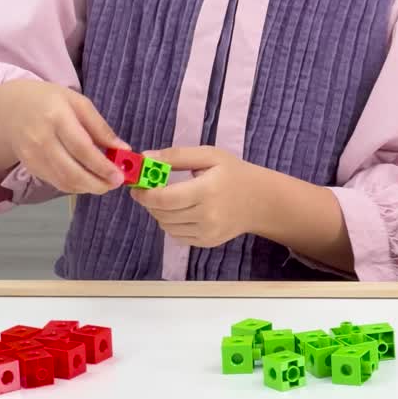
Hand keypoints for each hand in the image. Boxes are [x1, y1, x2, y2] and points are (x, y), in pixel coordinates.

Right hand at [0, 80, 128, 194]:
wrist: (11, 107)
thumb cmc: (49, 101)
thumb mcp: (78, 103)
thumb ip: (100, 127)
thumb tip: (123, 148)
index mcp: (56, 117)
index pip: (82, 148)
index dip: (102, 166)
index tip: (120, 176)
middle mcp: (40, 139)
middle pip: (71, 172)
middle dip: (97, 183)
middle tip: (115, 183)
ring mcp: (31, 156)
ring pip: (63, 182)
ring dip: (88, 188)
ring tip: (105, 184)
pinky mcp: (29, 167)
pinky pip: (55, 182)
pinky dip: (74, 186)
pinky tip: (87, 181)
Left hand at [130, 146, 263, 248]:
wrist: (261, 201)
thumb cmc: (234, 173)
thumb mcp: (209, 155)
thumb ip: (176, 156)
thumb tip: (145, 157)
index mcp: (207, 190)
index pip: (164, 199)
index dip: (145, 194)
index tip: (137, 186)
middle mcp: (207, 215)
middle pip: (162, 214)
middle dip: (150, 202)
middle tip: (150, 190)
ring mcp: (207, 232)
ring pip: (166, 226)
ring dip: (160, 213)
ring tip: (169, 199)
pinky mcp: (207, 242)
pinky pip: (176, 236)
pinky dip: (172, 224)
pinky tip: (182, 211)